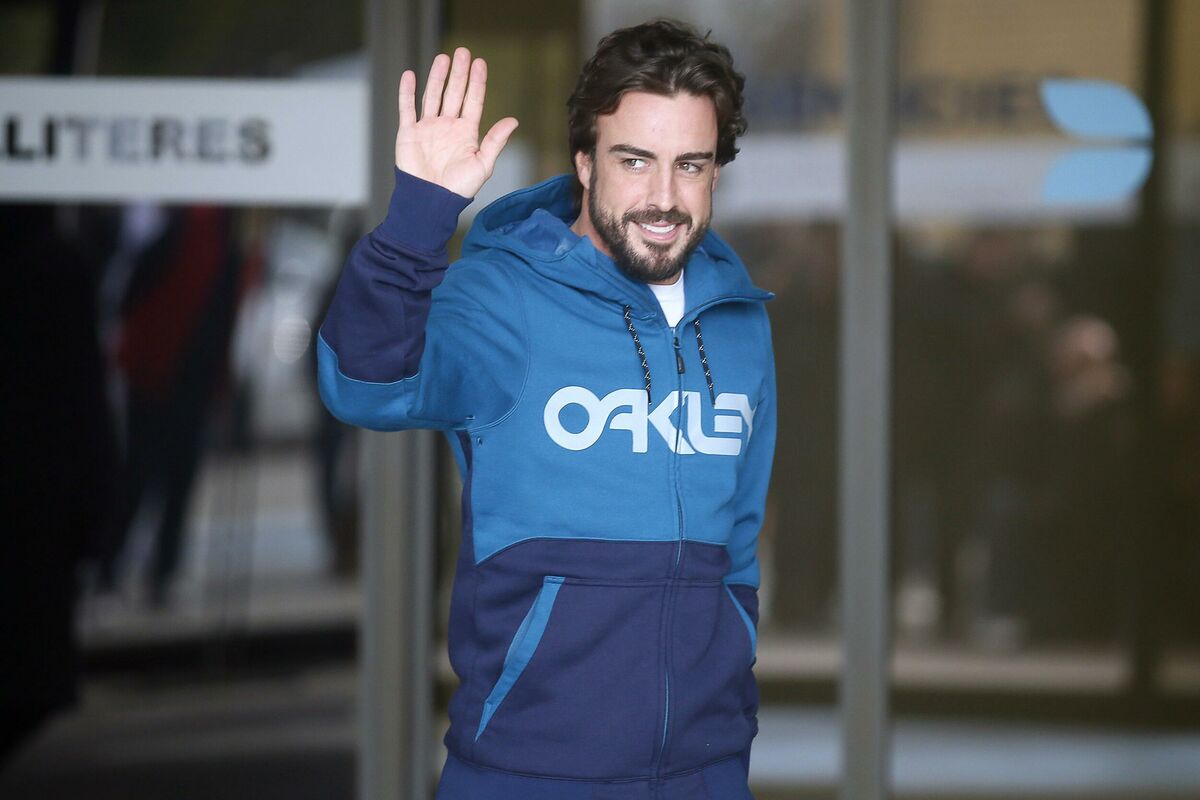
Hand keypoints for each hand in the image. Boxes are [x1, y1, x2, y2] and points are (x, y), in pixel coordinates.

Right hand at [395, 47, 518, 198]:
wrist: (431, 201)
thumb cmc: (458, 188)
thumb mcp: (483, 164)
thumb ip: (496, 141)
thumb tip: (513, 121)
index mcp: (466, 133)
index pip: (473, 101)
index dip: (477, 82)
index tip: (480, 63)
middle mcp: (447, 126)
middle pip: (454, 93)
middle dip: (459, 73)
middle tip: (463, 52)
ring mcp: (428, 128)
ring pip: (433, 95)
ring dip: (437, 77)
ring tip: (444, 58)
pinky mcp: (409, 133)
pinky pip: (407, 108)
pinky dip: (407, 92)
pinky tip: (410, 75)